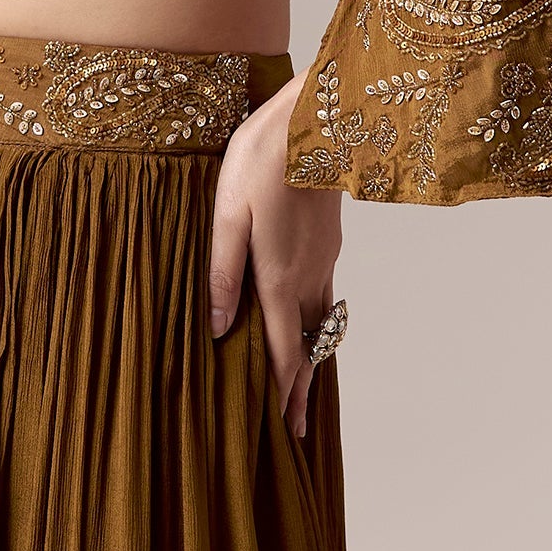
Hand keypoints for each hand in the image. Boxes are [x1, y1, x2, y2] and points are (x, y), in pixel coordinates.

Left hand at [208, 69, 342, 435]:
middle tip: (301, 428)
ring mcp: (325, 258)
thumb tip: (221, 328)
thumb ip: (222, 273)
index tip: (287, 432)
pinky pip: (325, 294)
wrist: (312, 119)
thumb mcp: (227, 216)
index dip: (284, 393)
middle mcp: (309, 275)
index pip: (285, 351)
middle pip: (309, 346)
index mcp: (279, 277)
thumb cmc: (259, 162)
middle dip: (303, 388)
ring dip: (312, 356)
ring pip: (320, 321)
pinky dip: (319, 321)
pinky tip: (310, 319)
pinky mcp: (329, 240)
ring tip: (305, 384)